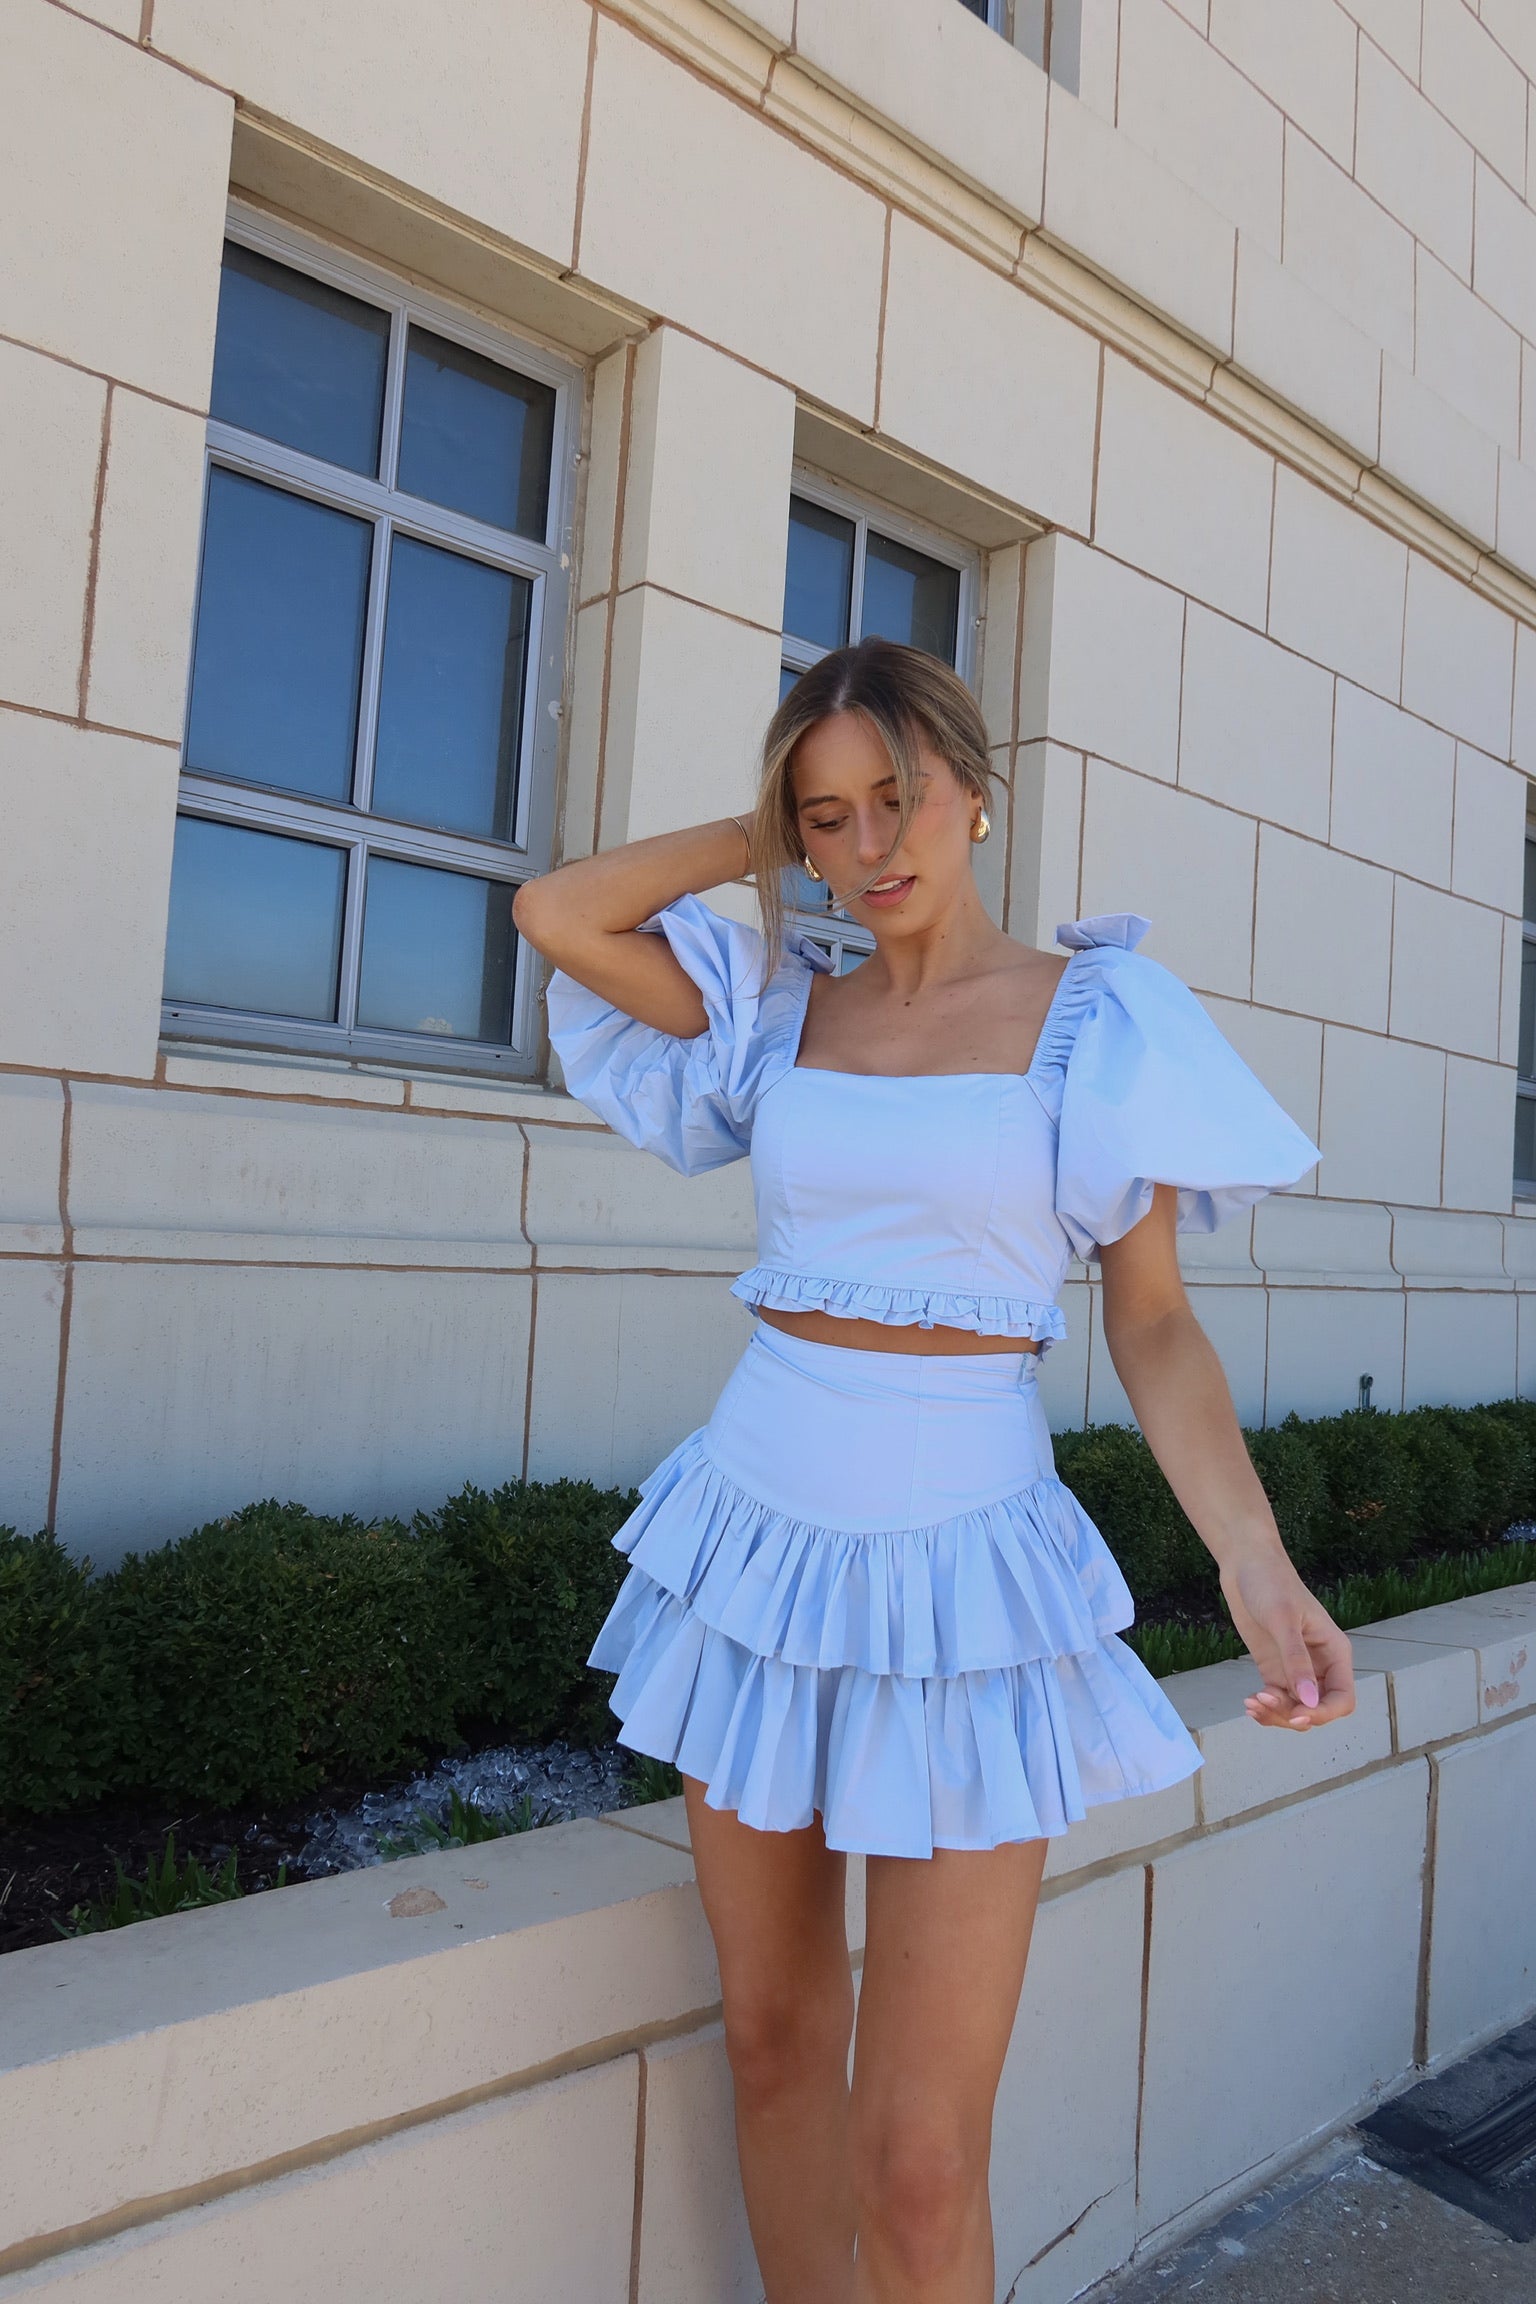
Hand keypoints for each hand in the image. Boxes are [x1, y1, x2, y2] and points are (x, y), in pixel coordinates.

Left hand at [1219, 1546, 1355, 1731]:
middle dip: (1294, 1715)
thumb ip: (1296, 1661)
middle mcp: (1320, 1665)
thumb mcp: (1283, 1620)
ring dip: (1277, 1715)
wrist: (1245, 1564)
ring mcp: (1297, 1669)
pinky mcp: (1275, 1668)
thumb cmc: (1270, 1582)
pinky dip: (1266, 1707)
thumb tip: (1308, 1702)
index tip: (1297, 1716)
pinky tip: (1250, 1702)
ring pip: (1297, 1709)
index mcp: (1335, 1653)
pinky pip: (1278, 1700)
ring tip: (1252, 1704)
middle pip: (1318, 1710)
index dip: (1323, 1714)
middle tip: (1264, 1703)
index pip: (1342, 1699)